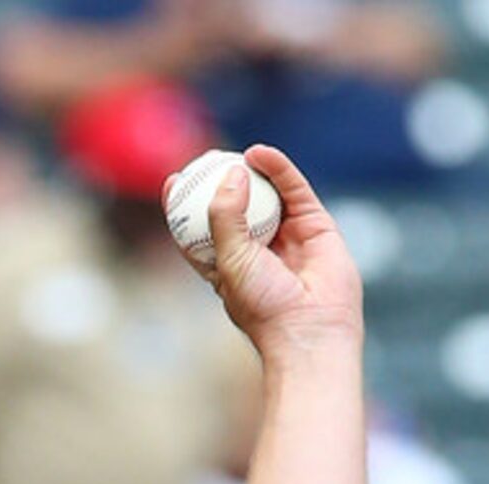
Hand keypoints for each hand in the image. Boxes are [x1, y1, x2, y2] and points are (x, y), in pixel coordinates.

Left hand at [178, 144, 362, 357]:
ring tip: (234, 152)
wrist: (311, 326)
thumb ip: (224, 217)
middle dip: (220, 180)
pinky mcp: (315, 225)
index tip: (172, 182)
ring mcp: (287, 235)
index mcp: (227, 265)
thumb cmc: (263, 304)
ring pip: (266, 195)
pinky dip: (278, 168)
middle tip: (205, 156)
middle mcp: (257, 248)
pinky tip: (260, 154)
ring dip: (250, 171)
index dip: (185, 205)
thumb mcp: (230, 261)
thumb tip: (231, 174)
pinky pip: (294, 190)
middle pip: (235, 206)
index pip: (200, 230)